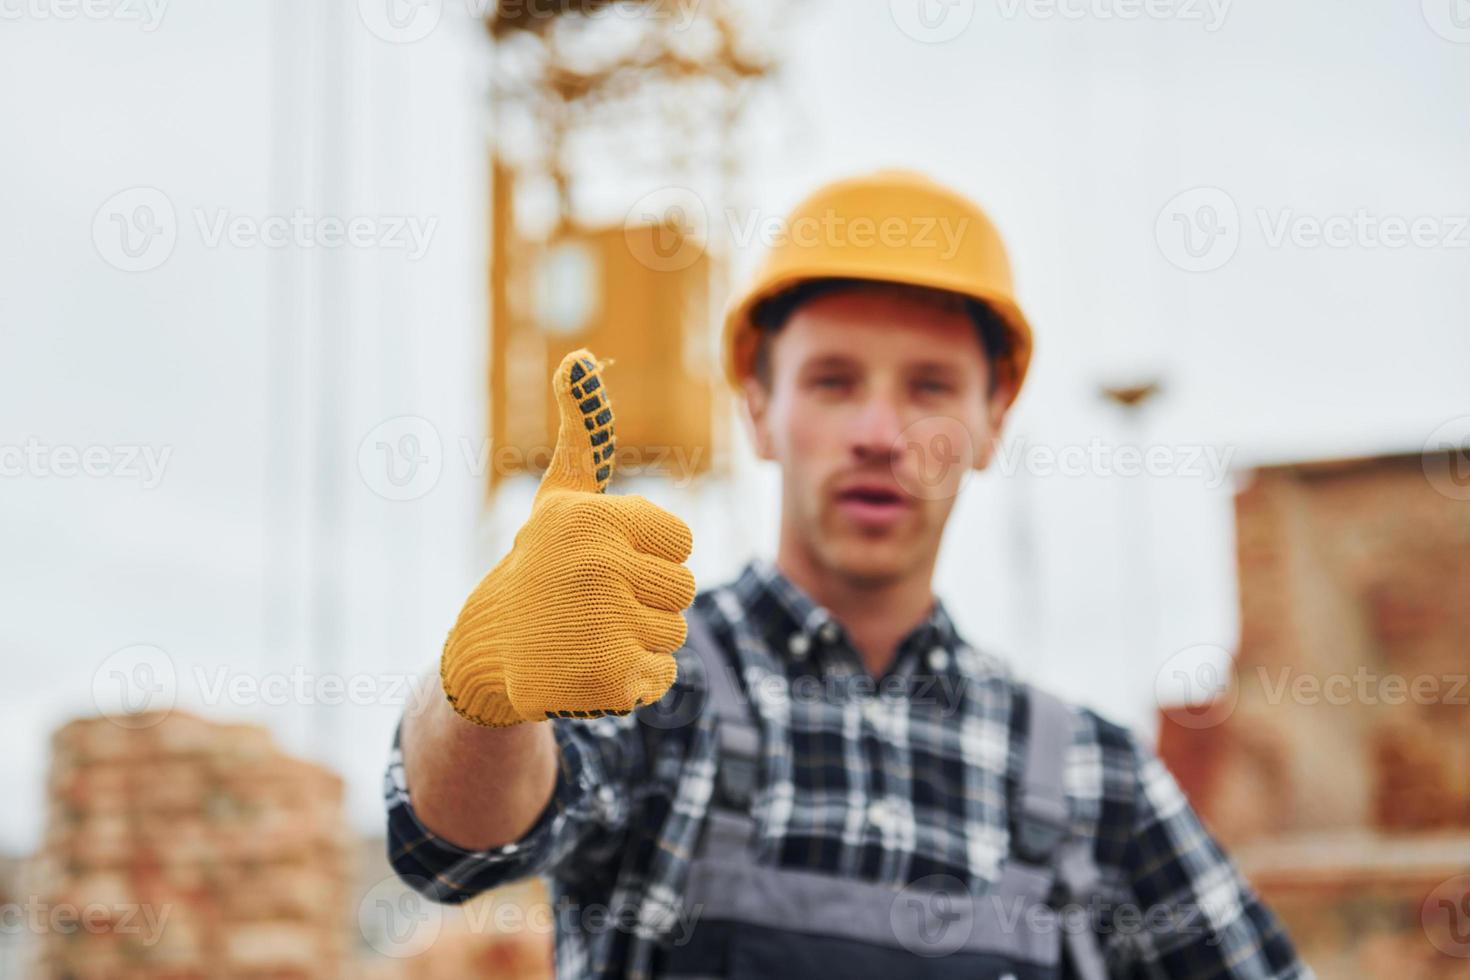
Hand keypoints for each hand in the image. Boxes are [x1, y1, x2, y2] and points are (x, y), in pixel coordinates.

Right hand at [440, 349, 695, 726]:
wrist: (487, 651)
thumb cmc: (539, 564)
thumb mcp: (561, 498)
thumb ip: (584, 434)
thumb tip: (580, 358)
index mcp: (595, 519)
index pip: (680, 542)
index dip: (649, 554)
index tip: (605, 560)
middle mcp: (597, 568)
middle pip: (682, 589)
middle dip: (646, 599)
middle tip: (593, 602)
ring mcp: (601, 627)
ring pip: (673, 634)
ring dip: (639, 640)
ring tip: (588, 632)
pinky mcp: (606, 680)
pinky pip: (660, 677)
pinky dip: (633, 679)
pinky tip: (590, 667)